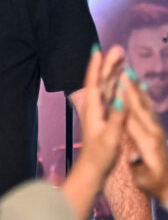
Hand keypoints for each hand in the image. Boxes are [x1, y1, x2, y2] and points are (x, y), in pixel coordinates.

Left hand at [74, 45, 126, 181]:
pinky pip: (112, 97)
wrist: (93, 170)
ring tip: (122, 59)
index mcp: (93, 110)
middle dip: (108, 64)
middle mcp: (95, 108)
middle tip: (118, 49)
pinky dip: (118, 87)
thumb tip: (121, 97)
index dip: (95, 66)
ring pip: (107, 87)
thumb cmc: (100, 156)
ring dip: (113, 73)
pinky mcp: (105, 119)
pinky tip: (125, 82)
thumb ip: (117, 117)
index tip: (98, 50)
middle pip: (101, 81)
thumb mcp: (110, 137)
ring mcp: (100, 113)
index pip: (93, 83)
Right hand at [125, 71, 167, 204]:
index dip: (123, 103)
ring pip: (145, 104)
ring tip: (128, 72)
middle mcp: (154, 132)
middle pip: (139, 106)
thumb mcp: (143, 178)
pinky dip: (144, 96)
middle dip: (130, 89)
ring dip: (136, 88)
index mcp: (147, 142)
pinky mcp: (158, 130)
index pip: (132, 119)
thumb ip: (137, 166)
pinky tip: (140, 87)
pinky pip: (149, 108)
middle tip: (121, 71)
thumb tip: (132, 156)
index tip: (115, 87)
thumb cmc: (153, 184)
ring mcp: (157, 129)